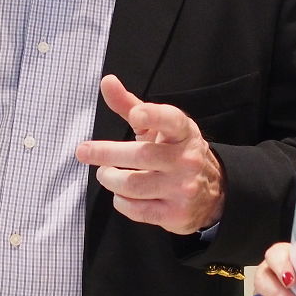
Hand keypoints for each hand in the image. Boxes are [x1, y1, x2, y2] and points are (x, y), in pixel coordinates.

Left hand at [75, 74, 224, 234]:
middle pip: (141, 155)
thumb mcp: (157, 127)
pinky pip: (137, 209)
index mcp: (183, 132)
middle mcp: (186, 159)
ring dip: (110, 179)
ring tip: (105, 173)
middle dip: (106, 153)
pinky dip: (121, 201)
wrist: (212, 192)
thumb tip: (106, 81)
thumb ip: (130, 105)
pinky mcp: (176, 214)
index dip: (153, 116)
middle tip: (84, 151)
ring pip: (134, 185)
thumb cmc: (173, 151)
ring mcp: (183, 188)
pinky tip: (120, 194)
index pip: (171, 121)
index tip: (136, 115)